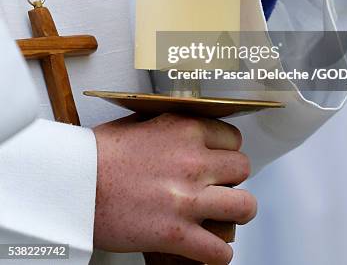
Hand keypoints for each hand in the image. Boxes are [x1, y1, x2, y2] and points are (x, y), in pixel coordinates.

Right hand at [93, 113, 255, 263]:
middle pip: (243, 169)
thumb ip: (171, 127)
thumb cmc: (98, 154)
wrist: (73, 184)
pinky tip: (206, 248)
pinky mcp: (177, 235)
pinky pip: (220, 251)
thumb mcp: (140, 123)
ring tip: (222, 216)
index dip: (226, 151)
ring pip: (245, 207)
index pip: (233, 138)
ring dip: (235, 214)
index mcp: (185, 129)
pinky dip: (217, 253)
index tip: (218, 160)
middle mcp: (193, 161)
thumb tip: (184, 132)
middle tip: (217, 186)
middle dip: (232, 179)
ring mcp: (188, 199)